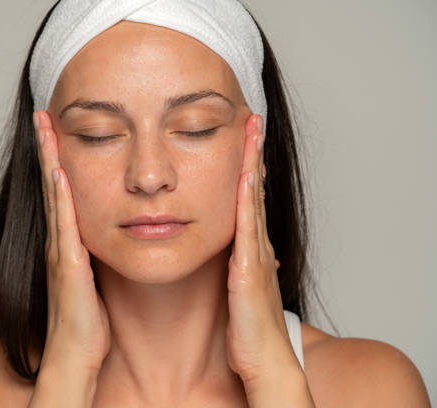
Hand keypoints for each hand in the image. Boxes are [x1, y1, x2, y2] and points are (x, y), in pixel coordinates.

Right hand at [34, 110, 110, 372]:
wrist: (75, 353)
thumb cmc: (87, 319)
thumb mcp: (92, 277)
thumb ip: (92, 252)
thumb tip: (104, 233)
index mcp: (67, 242)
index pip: (61, 191)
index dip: (57, 159)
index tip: (56, 129)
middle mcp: (59, 241)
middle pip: (52, 185)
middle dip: (47, 148)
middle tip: (42, 114)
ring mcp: (60, 251)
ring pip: (54, 197)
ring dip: (49, 161)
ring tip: (45, 127)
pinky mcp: (68, 266)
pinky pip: (65, 225)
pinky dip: (61, 198)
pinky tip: (60, 172)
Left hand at [225, 114, 297, 384]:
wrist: (263, 357)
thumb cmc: (248, 326)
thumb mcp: (242, 286)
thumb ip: (241, 264)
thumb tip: (242, 250)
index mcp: (251, 248)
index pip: (248, 199)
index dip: (247, 168)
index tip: (244, 139)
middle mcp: (256, 245)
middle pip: (254, 192)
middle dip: (253, 155)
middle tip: (251, 120)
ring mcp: (255, 255)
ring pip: (253, 202)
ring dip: (252, 166)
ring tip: (252, 133)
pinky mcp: (248, 270)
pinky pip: (247, 230)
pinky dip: (246, 202)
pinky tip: (244, 177)